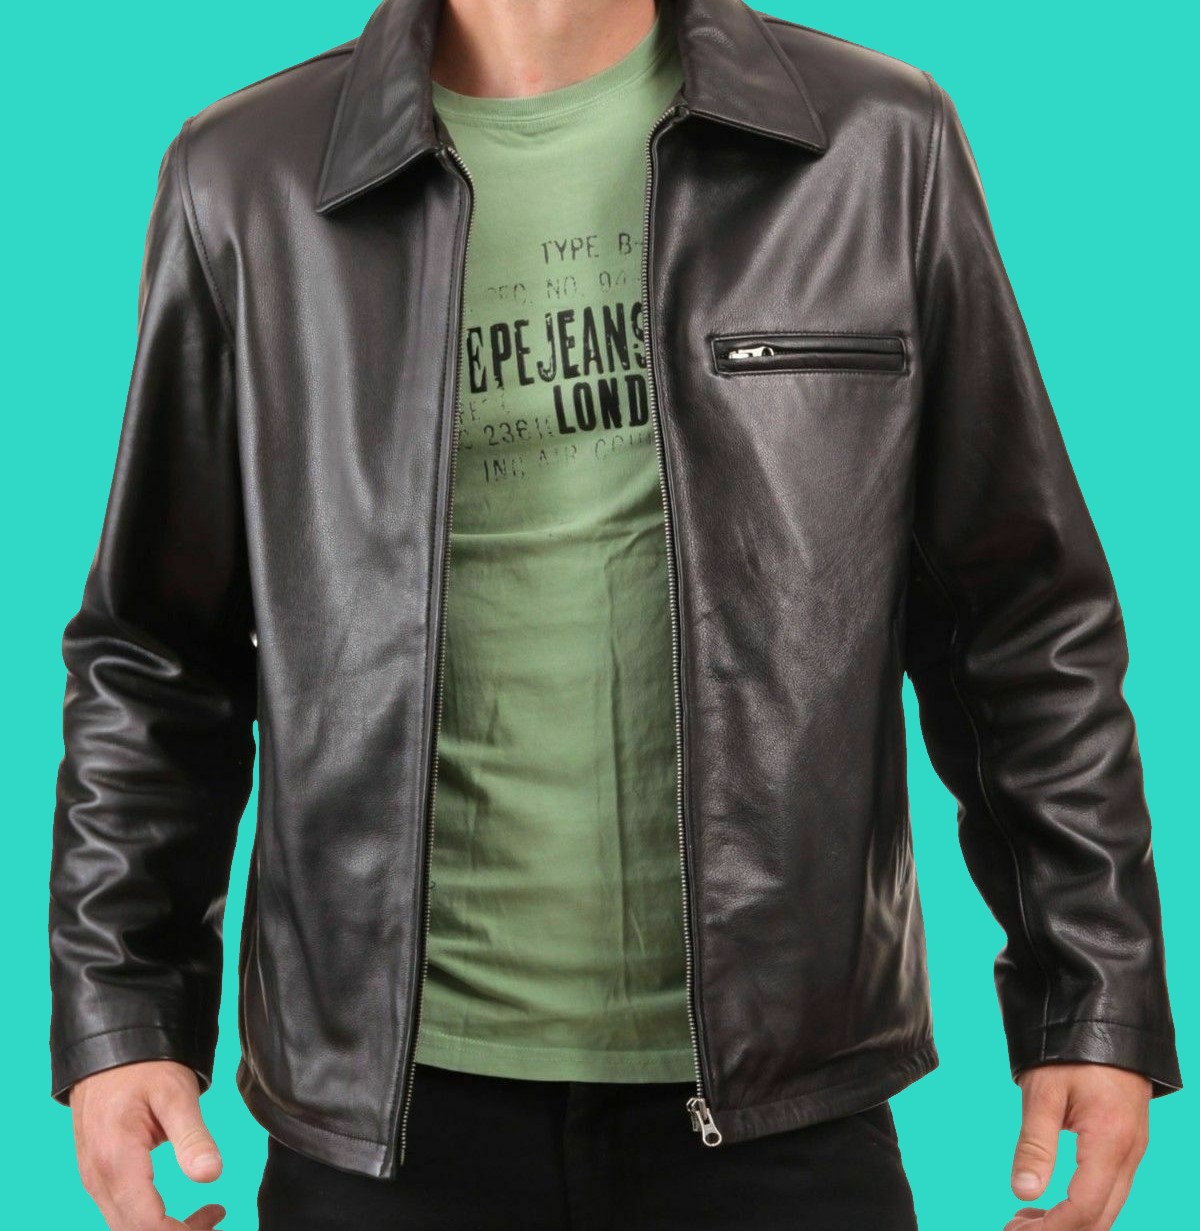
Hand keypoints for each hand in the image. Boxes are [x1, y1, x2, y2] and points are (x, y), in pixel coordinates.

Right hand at [69, 1059, 225, 1229]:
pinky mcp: (98, 1177)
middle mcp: (98, 1179)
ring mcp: (93, 1180)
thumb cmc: (144, 1067)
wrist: (108, 1050)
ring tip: (207, 1215)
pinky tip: (178, 1212)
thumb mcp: (177, 1094)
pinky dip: (150, 1223)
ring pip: (125, 1228)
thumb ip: (193, 1138)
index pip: (146, 1225)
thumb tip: (212, 1176)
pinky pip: (121, 1215)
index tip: (217, 1216)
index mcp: (117, 1162)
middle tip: (217, 1217)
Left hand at [1005, 1062, 1151, 1230]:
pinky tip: (1048, 1203)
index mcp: (1110, 1143)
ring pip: (1107, 1207)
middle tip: (1014, 1230)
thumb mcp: (1044, 1091)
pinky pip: (1109, 1190)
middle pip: (1100, 1217)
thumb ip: (1035, 1143)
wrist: (1107, 1017)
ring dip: (1069, 1222)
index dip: (1052, 1228)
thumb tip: (1022, 1192)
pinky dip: (1080, 1205)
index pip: (1084, 1208)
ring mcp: (1133, 1151)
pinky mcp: (1127, 1144)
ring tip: (1024, 1220)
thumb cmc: (1072, 1048)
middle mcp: (1130, 1154)